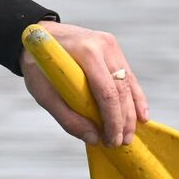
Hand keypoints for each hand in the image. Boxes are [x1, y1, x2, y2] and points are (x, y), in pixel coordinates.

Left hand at [21, 21, 146, 146]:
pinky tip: (141, 115)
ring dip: (132, 111)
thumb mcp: (43, 93)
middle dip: (124, 120)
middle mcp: (103, 46)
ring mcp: (111, 46)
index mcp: (85, 53)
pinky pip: (128, 77)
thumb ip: (68, 117)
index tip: (112, 140)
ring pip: (129, 84)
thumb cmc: (38, 65)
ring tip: (129, 135)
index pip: (107, 92)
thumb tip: (94, 139)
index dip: (113, 120)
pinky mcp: (113, 50)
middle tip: (122, 142)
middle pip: (121, 89)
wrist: (38, 35)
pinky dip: (135, 97)